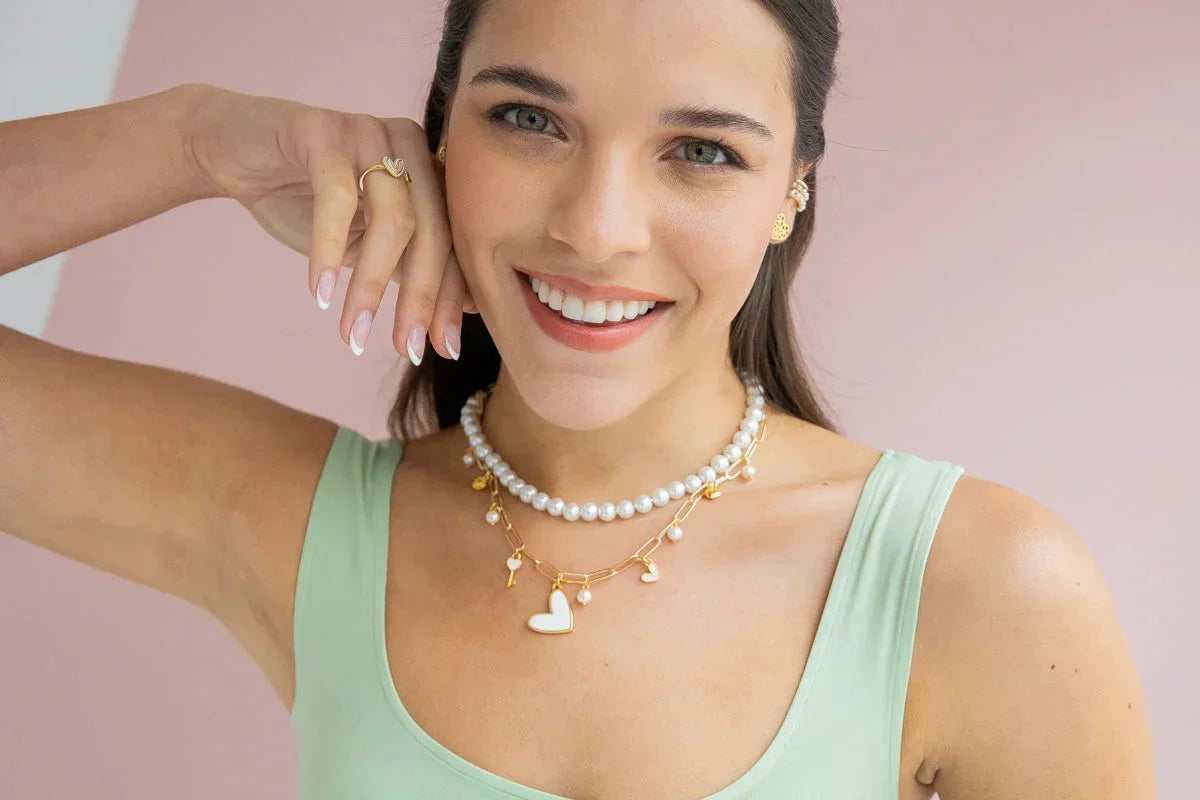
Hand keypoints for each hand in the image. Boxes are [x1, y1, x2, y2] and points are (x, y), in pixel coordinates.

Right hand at [180, 82, 471, 361]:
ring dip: (372, 285)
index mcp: (430, 171)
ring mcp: (369, 131)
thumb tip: (462, 310)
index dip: (450, 298)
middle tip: (405, 349)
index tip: (444, 349)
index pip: (453, 241)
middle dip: (422, 298)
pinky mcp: (322, 129)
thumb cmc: (306, 202)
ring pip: (393, 218)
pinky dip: (329, 250)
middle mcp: (410, 146)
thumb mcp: (367, 244)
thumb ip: (410, 267)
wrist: (231, 153)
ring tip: (354, 333)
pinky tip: (320, 294)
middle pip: (433, 231)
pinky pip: (338, 196)